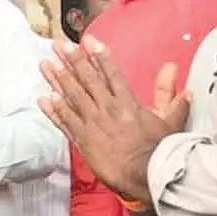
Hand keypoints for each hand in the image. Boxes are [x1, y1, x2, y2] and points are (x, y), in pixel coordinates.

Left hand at [38, 38, 188, 203]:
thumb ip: (168, 92)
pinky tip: (44, 99)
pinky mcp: (83, 140)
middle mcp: (107, 108)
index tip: (87, 41)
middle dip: (71, 60)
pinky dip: (54, 110)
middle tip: (58, 45)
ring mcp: (93, 123)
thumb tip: (172, 69)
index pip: (110, 72)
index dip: (98, 56)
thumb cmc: (160, 150)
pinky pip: (65, 122)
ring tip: (45, 64)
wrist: (146, 174)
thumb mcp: (170, 118)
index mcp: (127, 102)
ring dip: (57, 79)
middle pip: (86, 79)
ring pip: (72, 96)